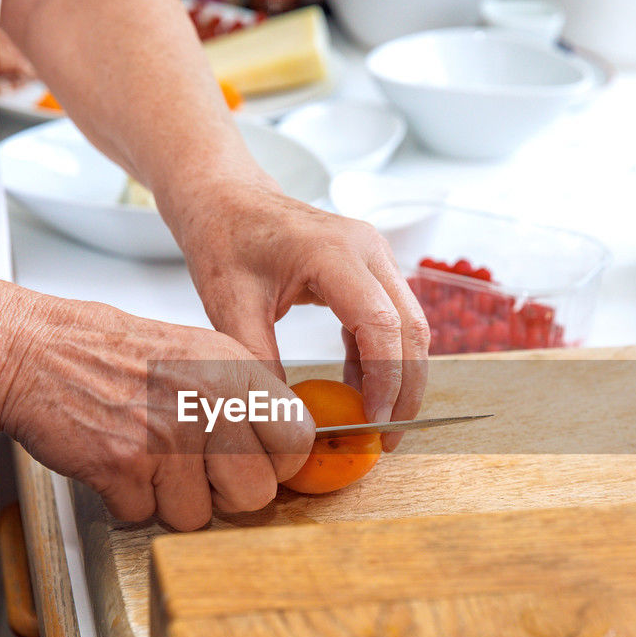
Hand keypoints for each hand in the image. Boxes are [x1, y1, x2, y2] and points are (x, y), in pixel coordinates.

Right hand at [0, 297, 312, 530]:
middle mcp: (208, 400)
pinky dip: (128, 502)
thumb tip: (278, 446)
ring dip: (170, 501)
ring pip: (199, 516)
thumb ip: (241, 395)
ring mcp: (167, 436)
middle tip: (196, 473)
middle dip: (225, 495)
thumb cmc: (109, 355)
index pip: (297, 439)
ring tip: (147, 460)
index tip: (256, 463)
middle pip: (256, 493)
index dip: (276, 464)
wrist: (31, 352)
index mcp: (233, 368)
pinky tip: (115, 464)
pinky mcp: (125, 467)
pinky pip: (145, 517)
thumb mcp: (195, 352)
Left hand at [177, 182, 429, 449]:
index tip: (372, 422)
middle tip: (388, 437)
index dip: (384, 379)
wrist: (226, 199)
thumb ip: (257, 361)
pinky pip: (391, 321)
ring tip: (378, 422)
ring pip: (409, 326)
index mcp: (333, 252)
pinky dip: (381, 359)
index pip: (379, 324)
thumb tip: (282, 420)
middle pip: (410, 328)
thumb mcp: (230, 306)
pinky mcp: (371, 268)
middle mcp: (367, 248)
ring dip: (400, 376)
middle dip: (405, 388)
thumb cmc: (225, 241)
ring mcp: (375, 256)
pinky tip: (359, 391)